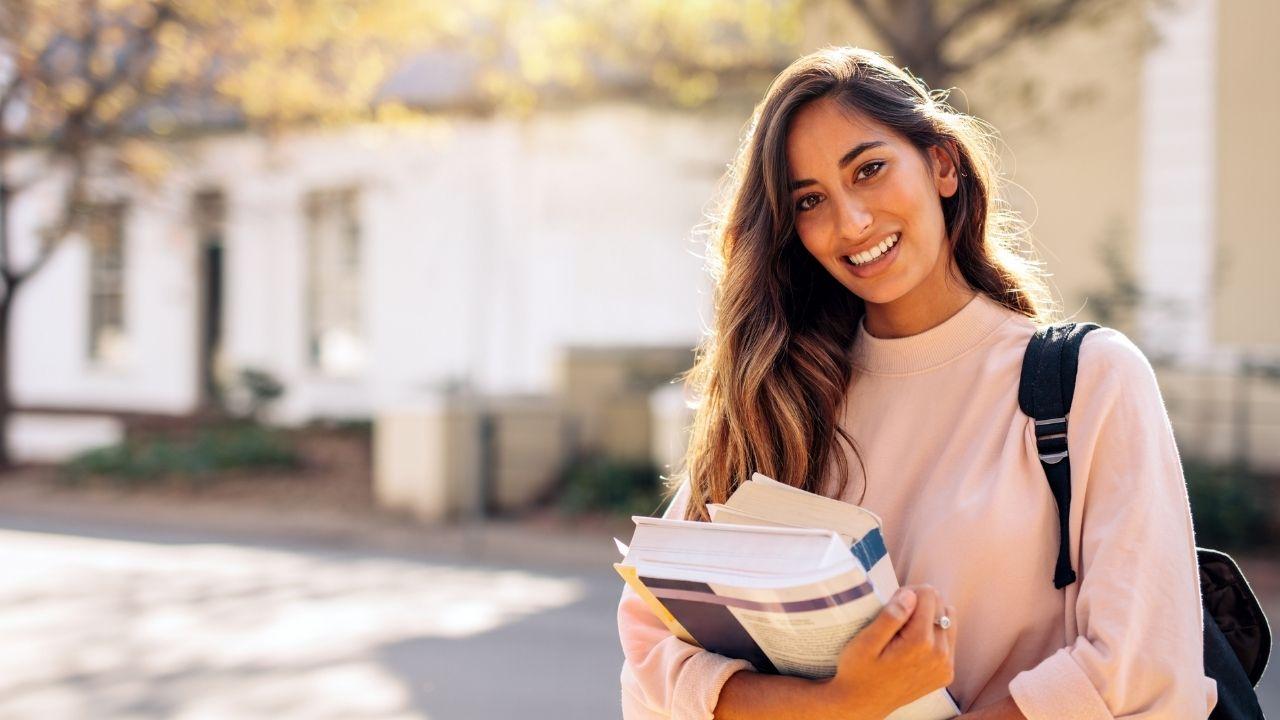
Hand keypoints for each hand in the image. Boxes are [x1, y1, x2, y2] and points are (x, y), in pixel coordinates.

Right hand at [819, 584, 956, 719]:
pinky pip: (948, 640)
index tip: (893, 606)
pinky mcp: (946, 674)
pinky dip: (932, 636)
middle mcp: (940, 655)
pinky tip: (912, 646)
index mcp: (920, 642)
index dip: (908, 593)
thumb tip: (911, 595)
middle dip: (919, 605)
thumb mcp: (865, 642)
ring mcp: (945, 666)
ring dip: (928, 619)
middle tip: (895, 620)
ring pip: (948, 621)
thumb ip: (890, 617)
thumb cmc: (858, 671)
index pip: (929, 594)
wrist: (862, 704)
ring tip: (904, 632)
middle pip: (941, 606)